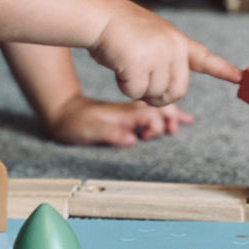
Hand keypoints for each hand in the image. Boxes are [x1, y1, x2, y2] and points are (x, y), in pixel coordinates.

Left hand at [46, 95, 193, 147]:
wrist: (63, 113)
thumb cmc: (75, 124)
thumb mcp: (89, 130)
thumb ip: (111, 134)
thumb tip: (132, 140)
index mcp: (125, 112)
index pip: (151, 115)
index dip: (157, 126)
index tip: (153, 135)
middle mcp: (131, 109)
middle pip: (160, 108)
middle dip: (173, 116)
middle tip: (176, 129)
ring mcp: (131, 110)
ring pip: (159, 108)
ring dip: (173, 115)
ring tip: (185, 121)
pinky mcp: (129, 114)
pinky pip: (154, 111)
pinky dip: (167, 115)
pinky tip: (179, 118)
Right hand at [89, 2, 241, 105]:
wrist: (98, 16)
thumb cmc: (116, 29)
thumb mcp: (149, 40)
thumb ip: (162, 62)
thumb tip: (163, 95)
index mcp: (176, 41)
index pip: (204, 58)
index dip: (223, 70)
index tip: (243, 78)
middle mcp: (173, 48)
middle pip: (176, 92)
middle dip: (157, 96)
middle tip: (139, 84)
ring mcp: (158, 55)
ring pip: (154, 94)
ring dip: (137, 88)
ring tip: (126, 64)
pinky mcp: (140, 64)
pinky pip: (135, 92)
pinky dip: (123, 86)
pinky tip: (118, 66)